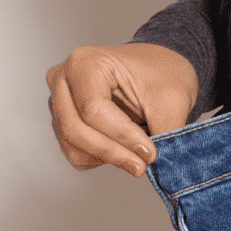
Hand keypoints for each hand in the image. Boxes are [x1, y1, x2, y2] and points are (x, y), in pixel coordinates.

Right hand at [45, 43, 197, 176]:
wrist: (156, 69)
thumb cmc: (159, 73)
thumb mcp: (171, 98)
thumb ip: (164, 131)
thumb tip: (159, 167)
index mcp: (85, 62)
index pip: (93, 109)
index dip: (122, 136)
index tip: (149, 152)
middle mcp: (63, 80)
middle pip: (74, 129)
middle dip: (112, 152)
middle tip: (141, 165)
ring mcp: (58, 102)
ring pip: (72, 146)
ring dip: (107, 157)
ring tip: (137, 152)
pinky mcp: (62, 122)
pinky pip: (75, 153)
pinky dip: (100, 158)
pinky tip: (122, 146)